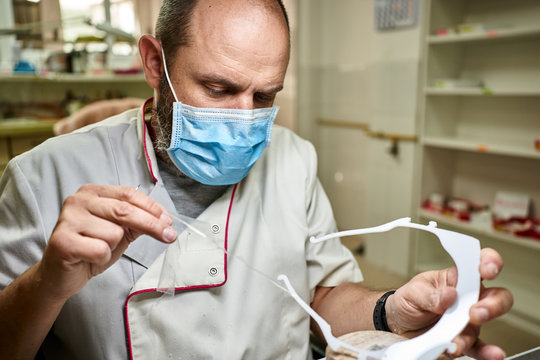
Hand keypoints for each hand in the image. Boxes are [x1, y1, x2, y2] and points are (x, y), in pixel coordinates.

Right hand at [38, 184, 176, 300]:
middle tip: (169, 236)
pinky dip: (102, 257)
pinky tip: (89, 258)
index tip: (168, 222)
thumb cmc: (90, 250)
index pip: (129, 195)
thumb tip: (164, 222)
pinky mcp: (62, 241)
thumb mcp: (118, 232)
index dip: (152, 208)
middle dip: (152, 225)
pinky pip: (101, 249)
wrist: (60, 276)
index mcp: (92, 192)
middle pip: (125, 210)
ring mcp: (68, 220)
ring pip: (114, 232)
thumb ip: (137, 222)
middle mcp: (78, 201)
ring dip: (114, 247)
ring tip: (99, 250)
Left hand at [386, 248, 512, 359]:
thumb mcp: (412, 292)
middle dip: (492, 304)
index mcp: (455, 279)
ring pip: (485, 324)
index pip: (477, 265)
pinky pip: (478, 347)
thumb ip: (430, 294)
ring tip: (458, 339)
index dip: (489, 262)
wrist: (397, 325)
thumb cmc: (408, 302)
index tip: (488, 270)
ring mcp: (467, 320)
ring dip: (473, 331)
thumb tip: (449, 295)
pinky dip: (485, 352)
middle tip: (475, 312)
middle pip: (495, 297)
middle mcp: (467, 299)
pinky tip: (491, 354)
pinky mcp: (463, 340)